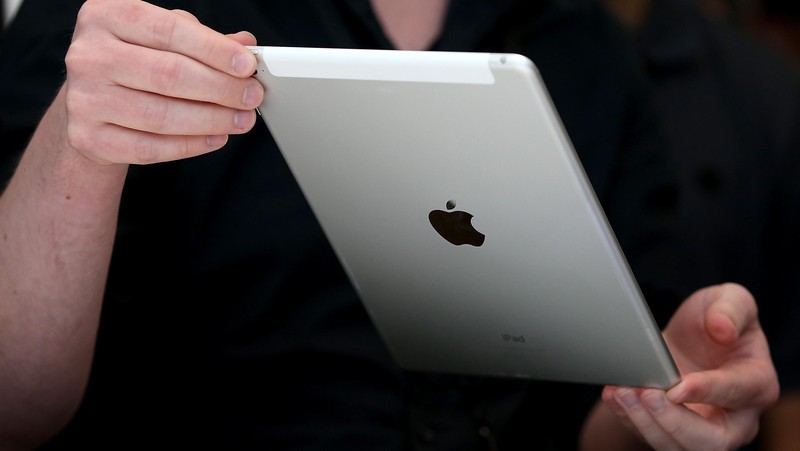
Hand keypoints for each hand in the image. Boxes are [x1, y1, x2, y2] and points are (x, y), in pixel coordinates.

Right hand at [62, 0, 263, 164]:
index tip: (247, 66)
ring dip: (211, 120)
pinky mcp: (88, 137)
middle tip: (251, 96)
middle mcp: (89, 55)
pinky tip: (216, 138)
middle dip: (220, 88)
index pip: (168, 30)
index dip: (213, 50)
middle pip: (168, 74)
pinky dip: (190, 145)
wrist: (90, 104)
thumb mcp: (162, 40)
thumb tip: (246, 46)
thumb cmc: (133, 64)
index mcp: (106, 17)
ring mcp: (84, 99)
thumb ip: (202, 40)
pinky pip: (150, 147)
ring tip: (241, 120)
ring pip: (161, 116)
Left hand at [602, 283, 778, 449]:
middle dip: (673, 421)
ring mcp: (706, 431)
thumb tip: (722, 330)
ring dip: (646, 423)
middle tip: (645, 393)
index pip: (736, 393)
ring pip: (680, 447)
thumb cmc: (714, 322)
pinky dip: (630, 420)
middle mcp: (737, 418)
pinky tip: (614, 396)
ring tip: (622, 392)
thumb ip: (732, 309)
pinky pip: (655, 439)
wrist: (692, 342)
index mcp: (757, 383)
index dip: (705, 391)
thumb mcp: (730, 299)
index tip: (675, 386)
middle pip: (711, 440)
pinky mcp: (677, 434)